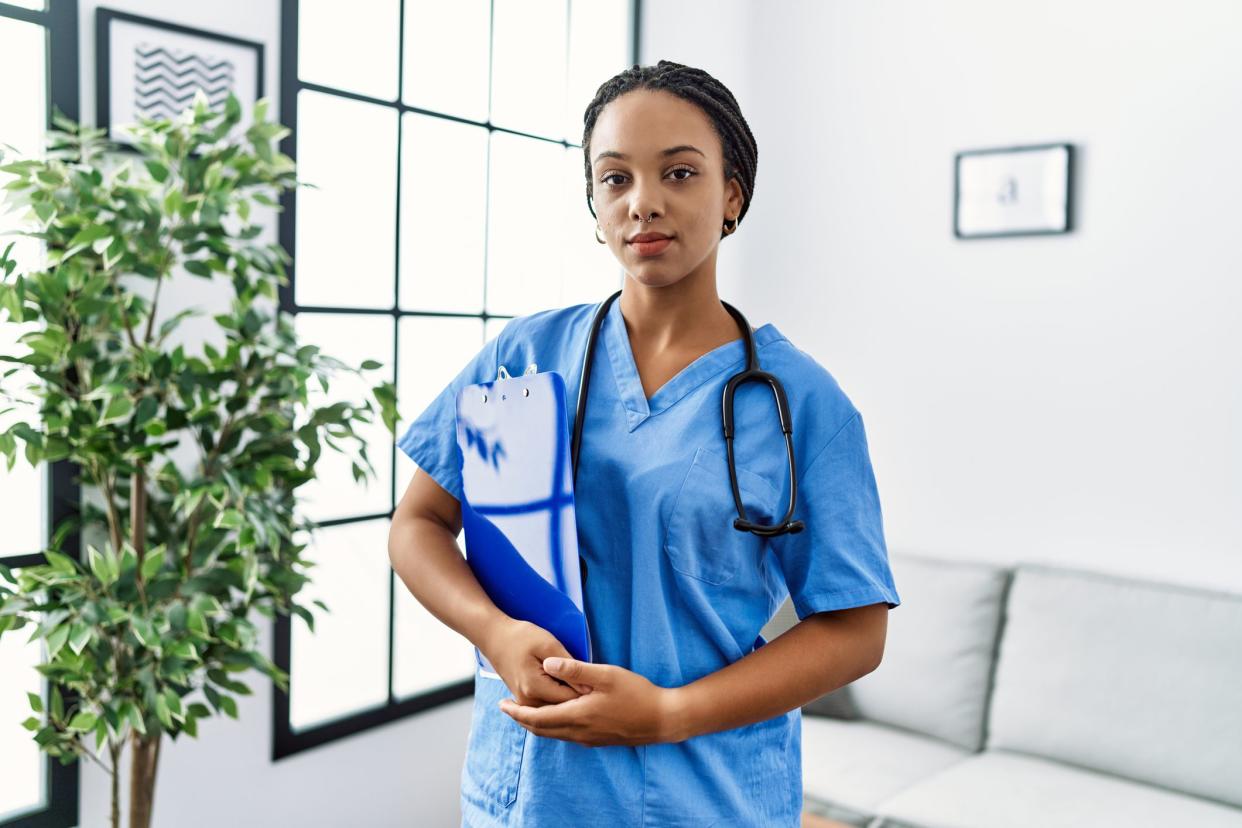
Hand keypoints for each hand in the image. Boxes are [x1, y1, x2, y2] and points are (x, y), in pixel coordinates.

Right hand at [479, 618, 592, 706]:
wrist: (495, 637)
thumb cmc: (522, 637)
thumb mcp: (548, 644)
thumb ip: (568, 666)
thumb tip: (587, 686)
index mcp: (535, 688)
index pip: (570, 700)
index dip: (588, 693)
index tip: (600, 685)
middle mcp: (528, 701)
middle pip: (563, 709)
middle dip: (580, 700)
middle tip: (595, 688)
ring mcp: (524, 703)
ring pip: (556, 711)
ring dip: (570, 702)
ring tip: (582, 688)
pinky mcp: (524, 700)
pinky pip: (547, 707)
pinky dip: (559, 701)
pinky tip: (568, 690)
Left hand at [498, 657, 679, 746]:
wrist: (662, 719)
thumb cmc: (637, 694)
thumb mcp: (606, 675)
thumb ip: (575, 670)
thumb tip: (548, 663)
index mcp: (577, 716)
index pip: (537, 718)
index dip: (517, 712)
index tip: (501, 704)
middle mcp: (579, 732)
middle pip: (541, 730)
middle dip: (522, 719)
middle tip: (507, 708)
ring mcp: (589, 739)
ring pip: (554, 734)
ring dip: (537, 723)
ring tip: (526, 711)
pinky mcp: (598, 739)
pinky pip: (567, 735)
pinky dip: (553, 726)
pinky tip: (556, 715)